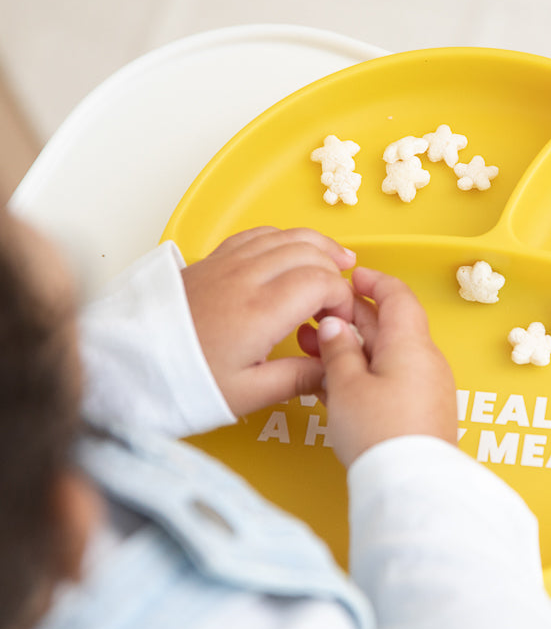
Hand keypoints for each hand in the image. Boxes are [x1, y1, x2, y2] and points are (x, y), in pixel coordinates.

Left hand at [181, 227, 355, 415]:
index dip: (344, 300)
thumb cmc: (182, 381)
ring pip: (286, 235)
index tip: (342, 324)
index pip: (323, 282)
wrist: (127, 366)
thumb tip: (331, 371)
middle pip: (310, 252)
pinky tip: (292, 252)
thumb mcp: (247, 394)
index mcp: (260, 311)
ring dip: (317, 246)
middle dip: (336, 272)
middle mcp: (246, 278)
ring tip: (338, 261)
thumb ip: (297, 378)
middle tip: (341, 301)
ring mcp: (227, 264)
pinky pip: (258, 234)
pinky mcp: (211, 261)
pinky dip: (284, 238)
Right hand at [315, 266, 456, 465]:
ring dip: (352, 348)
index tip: (351, 275)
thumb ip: (338, 350)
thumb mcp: (346, 385)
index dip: (373, 281)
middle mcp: (425, 361)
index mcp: (410, 344)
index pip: (397, 296)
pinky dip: (364, 374)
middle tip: (318, 317)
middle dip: (351, 318)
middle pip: (389, 326)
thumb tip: (334, 326)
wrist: (411, 485)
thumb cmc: (380, 433)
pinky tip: (333, 383)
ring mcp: (426, 388)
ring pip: (386, 355)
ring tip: (313, 349)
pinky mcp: (421, 412)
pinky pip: (391, 380)